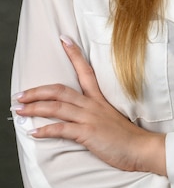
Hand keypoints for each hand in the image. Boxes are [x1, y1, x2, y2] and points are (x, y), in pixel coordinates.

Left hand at [12, 36, 166, 174]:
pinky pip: (61, 129)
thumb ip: (95, 112)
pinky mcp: (88, 133)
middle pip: (60, 90)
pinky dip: (45, 130)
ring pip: (57, 107)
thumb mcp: (110, 117)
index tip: (63, 39)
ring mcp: (89, 118)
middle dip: (37, 91)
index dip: (74, 54)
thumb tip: (80, 114)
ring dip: (34, 108)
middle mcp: (92, 104)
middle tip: (19, 94)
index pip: (85, 70)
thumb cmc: (126, 136)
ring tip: (19, 110)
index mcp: (98, 98)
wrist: (141, 148)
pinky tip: (34, 132)